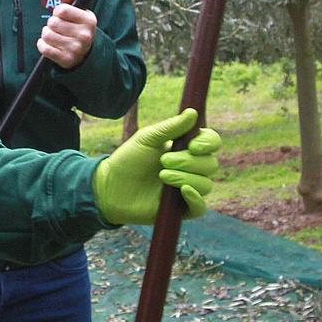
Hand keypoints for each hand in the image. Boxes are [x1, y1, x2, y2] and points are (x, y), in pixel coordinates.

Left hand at [38, 0, 95, 69]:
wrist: (85, 52)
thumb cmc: (78, 27)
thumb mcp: (78, 10)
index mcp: (89, 20)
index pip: (62, 10)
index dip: (58, 11)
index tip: (61, 15)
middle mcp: (84, 35)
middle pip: (53, 22)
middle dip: (51, 23)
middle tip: (58, 26)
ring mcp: (75, 49)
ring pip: (47, 35)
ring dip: (46, 34)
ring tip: (54, 34)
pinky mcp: (66, 59)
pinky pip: (44, 48)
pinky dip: (42, 44)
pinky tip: (49, 43)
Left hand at [93, 107, 221, 222]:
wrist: (110, 187)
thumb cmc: (128, 159)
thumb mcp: (148, 138)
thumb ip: (171, 127)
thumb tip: (193, 112)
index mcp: (186, 147)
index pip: (211, 142)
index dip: (208, 143)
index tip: (192, 145)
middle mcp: (192, 168)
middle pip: (210, 164)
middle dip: (189, 162)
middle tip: (164, 161)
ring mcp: (188, 189)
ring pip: (206, 184)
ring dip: (186, 177)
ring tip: (162, 175)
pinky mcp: (181, 209)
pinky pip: (200, 207)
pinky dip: (195, 198)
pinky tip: (183, 190)